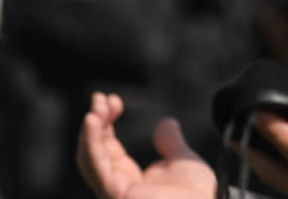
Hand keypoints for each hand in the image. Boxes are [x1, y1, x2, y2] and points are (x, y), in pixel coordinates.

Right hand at [77, 92, 216, 198]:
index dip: (106, 123)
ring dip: (90, 131)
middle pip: (94, 153)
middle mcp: (117, 188)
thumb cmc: (198, 193)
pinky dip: (92, 143)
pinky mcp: (117, 195)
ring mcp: (114, 193)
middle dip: (95, 123)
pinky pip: (98, 168)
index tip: (113, 100)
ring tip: (95, 107)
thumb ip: (169, 142)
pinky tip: (92, 121)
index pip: (107, 149)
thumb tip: (165, 122)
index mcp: (129, 181)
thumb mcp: (181, 159)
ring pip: (90, 159)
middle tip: (100, 98)